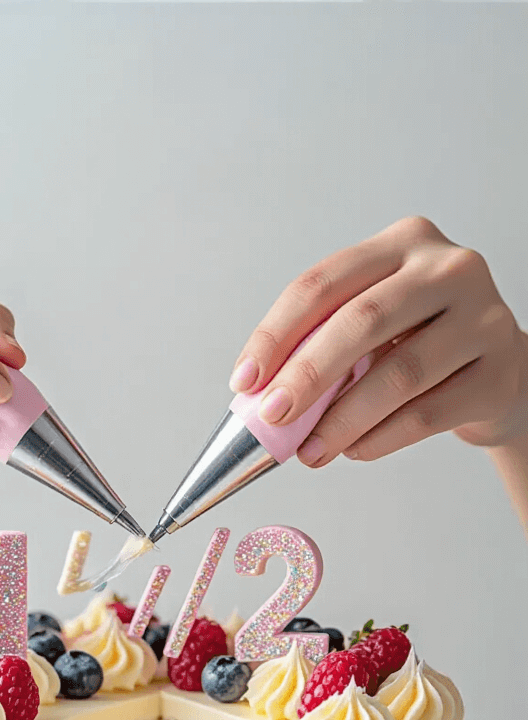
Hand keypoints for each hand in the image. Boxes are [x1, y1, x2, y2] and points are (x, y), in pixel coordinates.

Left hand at [229, 216, 527, 467]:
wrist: (498, 370)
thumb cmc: (422, 343)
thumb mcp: (376, 325)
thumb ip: (325, 345)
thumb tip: (262, 397)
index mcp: (402, 244)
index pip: (323, 283)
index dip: (277, 334)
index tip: (245, 380)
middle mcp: (447, 269)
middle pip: (362, 321)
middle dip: (308, 375)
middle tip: (274, 416)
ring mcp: (481, 317)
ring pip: (398, 373)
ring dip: (343, 420)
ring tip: (312, 451)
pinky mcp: (498, 370)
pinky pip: (428, 413)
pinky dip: (382, 438)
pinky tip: (355, 449)